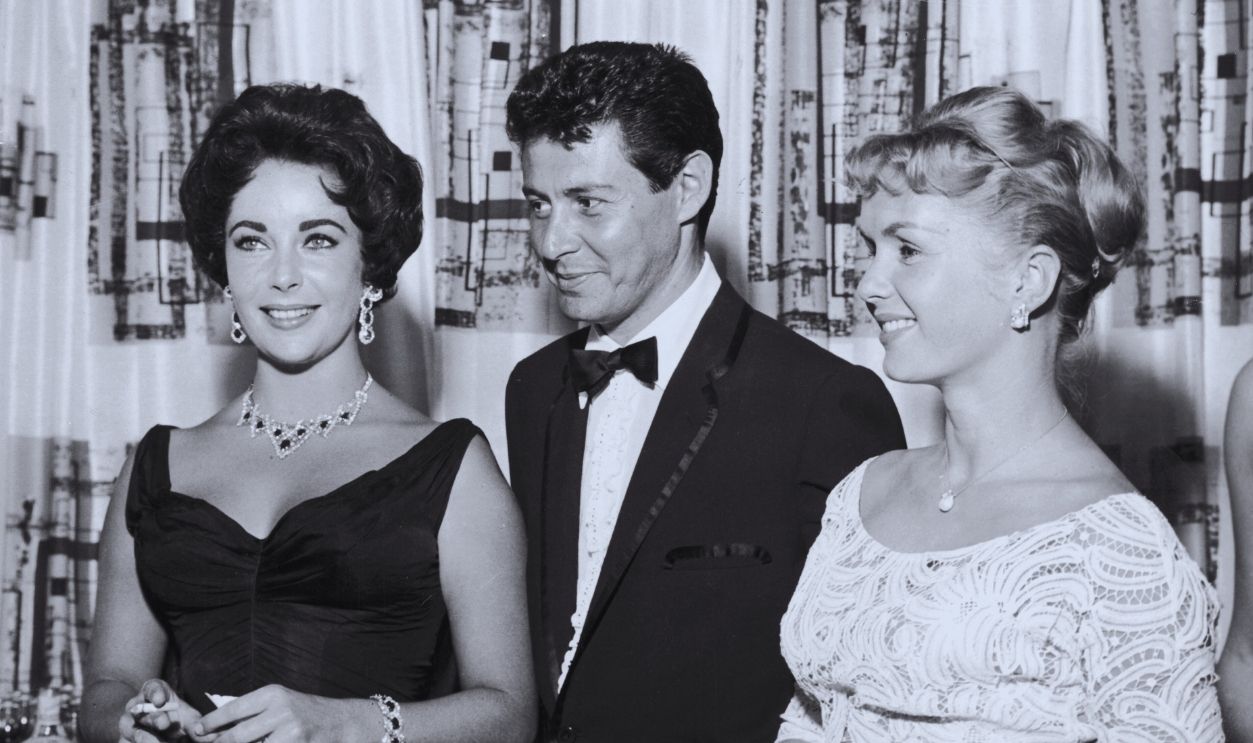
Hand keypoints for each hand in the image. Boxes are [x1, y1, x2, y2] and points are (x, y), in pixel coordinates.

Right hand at [120, 679, 201, 741]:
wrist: (155, 729)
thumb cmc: (172, 717)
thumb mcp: (186, 717)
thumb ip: (196, 724)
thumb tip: (210, 736)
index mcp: (152, 694)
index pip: (151, 688)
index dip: (155, 692)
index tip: (160, 700)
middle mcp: (136, 707)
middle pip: (141, 710)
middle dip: (153, 717)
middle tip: (165, 723)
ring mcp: (128, 726)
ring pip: (131, 730)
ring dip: (144, 737)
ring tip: (158, 742)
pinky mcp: (124, 741)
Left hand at [190, 685, 355, 742]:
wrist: (342, 722)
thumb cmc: (304, 713)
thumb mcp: (280, 703)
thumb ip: (253, 712)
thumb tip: (216, 728)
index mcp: (272, 694)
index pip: (233, 709)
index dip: (211, 723)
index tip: (197, 731)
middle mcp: (280, 710)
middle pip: (237, 736)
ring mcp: (290, 731)